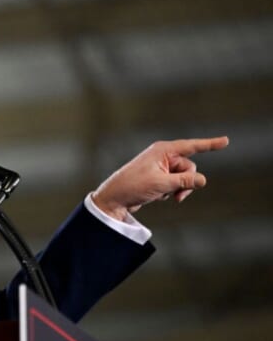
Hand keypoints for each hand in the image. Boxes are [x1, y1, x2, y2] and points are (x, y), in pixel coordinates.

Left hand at [92, 136, 228, 220]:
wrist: (114, 199)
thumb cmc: (133, 186)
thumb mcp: (162, 184)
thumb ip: (185, 181)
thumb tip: (203, 180)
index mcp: (162, 150)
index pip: (191, 146)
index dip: (210, 144)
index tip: (226, 141)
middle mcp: (162, 156)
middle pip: (189, 167)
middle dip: (187, 181)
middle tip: (176, 195)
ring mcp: (160, 167)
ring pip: (184, 178)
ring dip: (178, 189)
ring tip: (164, 196)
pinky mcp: (158, 178)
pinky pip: (175, 184)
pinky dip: (170, 192)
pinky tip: (156, 195)